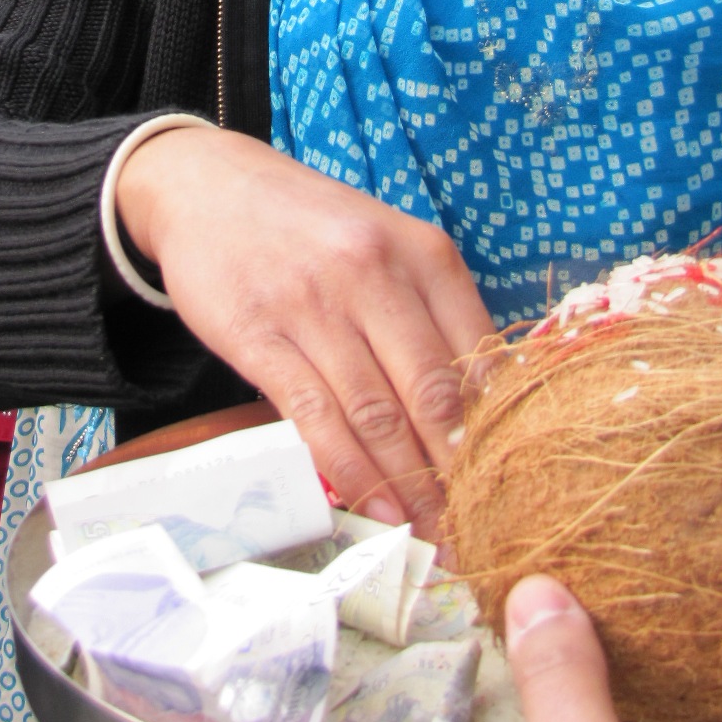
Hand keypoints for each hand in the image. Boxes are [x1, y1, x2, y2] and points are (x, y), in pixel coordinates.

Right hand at [115, 124, 492, 541]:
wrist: (209, 185)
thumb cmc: (311, 226)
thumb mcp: (387, 244)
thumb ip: (432, 311)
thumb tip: (483, 404)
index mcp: (424, 253)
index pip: (480, 355)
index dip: (500, 430)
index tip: (513, 482)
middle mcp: (374, 273)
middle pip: (434, 393)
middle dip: (461, 474)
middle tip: (481, 528)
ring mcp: (314, 304)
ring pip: (376, 414)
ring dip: (409, 487)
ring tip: (432, 536)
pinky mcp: (259, 335)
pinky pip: (314, 416)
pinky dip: (349, 472)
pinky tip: (374, 508)